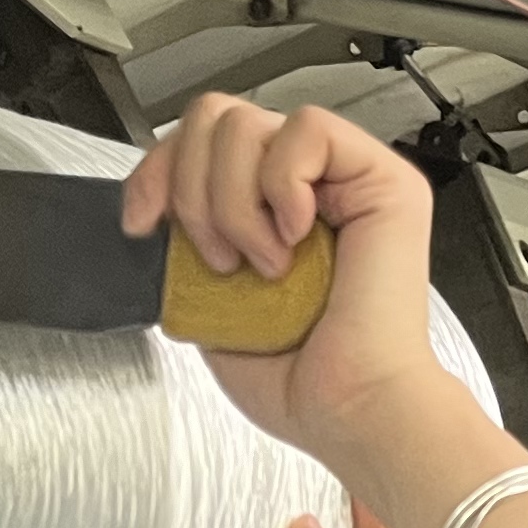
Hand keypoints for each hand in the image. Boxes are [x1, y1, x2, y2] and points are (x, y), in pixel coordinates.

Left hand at [119, 95, 444, 458]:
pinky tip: (296, 233)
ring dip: (234, 201)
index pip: (202, 142)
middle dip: (192, 189)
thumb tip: (157, 209)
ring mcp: (348, 179)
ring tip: (265, 260)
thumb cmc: (303, 382)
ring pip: (249, 122)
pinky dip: (283, 183)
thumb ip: (188, 244)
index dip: (160, 171)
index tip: (143, 223)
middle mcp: (310, 188)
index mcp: (272, 212)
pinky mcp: (384, 179)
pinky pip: (308, 129)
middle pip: (217, 117)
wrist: (349, 409)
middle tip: (220, 259)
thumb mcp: (209, 303)